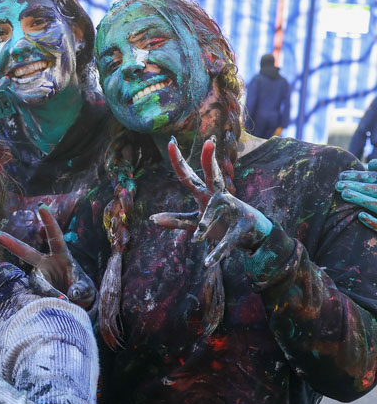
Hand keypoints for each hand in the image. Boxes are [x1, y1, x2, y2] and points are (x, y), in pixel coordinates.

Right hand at [0, 204, 95, 307]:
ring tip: (65, 300)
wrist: (77, 303)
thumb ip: (80, 289)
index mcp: (62, 256)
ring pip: (37, 282)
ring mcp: (39, 275)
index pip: (55, 237)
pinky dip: (49, 299)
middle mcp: (46, 263)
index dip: (49, 222)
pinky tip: (60, 302)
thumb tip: (71, 294)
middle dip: (9, 242)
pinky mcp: (36, 288)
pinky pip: (38, 293)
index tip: (41, 207)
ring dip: (50, 291)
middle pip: (25, 251)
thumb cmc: (83, 290)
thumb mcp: (86, 289)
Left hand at [151, 136, 271, 266]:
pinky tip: (208, 262)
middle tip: (209, 141)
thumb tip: (151, 218)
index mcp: (205, 195)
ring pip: (218, 210)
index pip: (188, 177)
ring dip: (205, 225)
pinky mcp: (242, 227)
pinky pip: (228, 240)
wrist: (252, 236)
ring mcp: (233, 209)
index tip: (172, 141)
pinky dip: (217, 251)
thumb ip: (176, 220)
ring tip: (197, 239)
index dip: (179, 161)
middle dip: (210, 159)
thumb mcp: (196, 222)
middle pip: (213, 175)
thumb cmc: (222, 224)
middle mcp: (219, 197)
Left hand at [335, 159, 376, 231]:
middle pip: (376, 190)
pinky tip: (360, 216)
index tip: (340, 176)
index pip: (376, 179)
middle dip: (358, 186)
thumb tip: (371, 164)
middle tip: (337, 185)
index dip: (359, 176)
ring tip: (344, 194)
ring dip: (362, 199)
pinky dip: (373, 221)